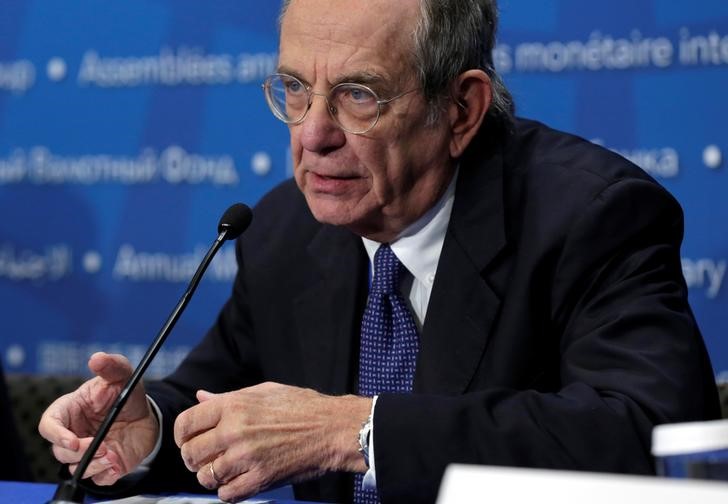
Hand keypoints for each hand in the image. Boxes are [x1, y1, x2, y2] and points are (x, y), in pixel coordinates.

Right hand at [38, 352, 158, 484]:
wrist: (147, 415)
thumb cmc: (126, 394)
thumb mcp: (122, 375)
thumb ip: (111, 365)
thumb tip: (96, 358)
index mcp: (70, 411)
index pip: (48, 425)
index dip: (56, 435)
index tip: (73, 440)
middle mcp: (74, 433)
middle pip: (60, 451)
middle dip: (79, 452)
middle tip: (102, 447)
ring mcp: (86, 451)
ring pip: (76, 468)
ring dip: (93, 465)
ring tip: (112, 454)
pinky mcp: (101, 466)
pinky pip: (96, 478)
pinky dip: (105, 474)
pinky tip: (117, 463)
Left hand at [174, 382, 371, 502]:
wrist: (332, 429)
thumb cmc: (302, 406)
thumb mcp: (263, 391)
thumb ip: (227, 397)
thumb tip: (201, 398)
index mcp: (233, 405)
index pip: (186, 424)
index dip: (183, 435)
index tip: (189, 440)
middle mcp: (234, 431)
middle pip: (191, 454)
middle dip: (194, 457)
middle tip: (206, 457)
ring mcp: (246, 458)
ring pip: (205, 477)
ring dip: (211, 475)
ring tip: (224, 469)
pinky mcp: (259, 479)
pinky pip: (226, 495)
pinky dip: (228, 491)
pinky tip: (238, 480)